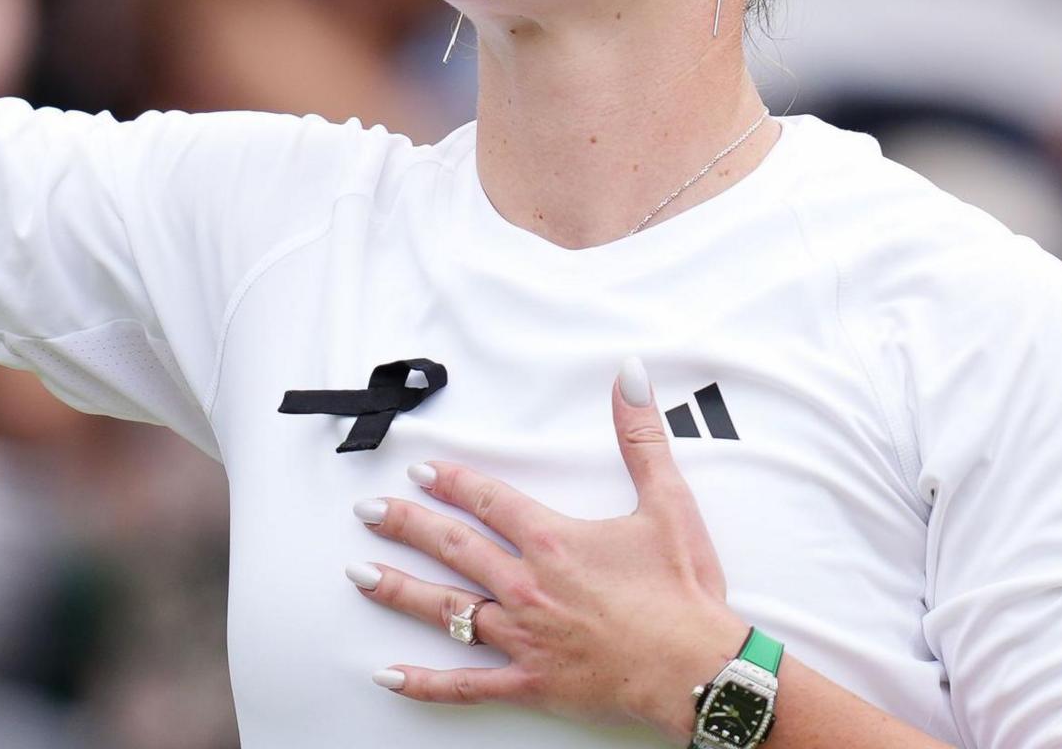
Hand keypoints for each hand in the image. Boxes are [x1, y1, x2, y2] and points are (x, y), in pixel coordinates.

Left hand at [351, 358, 746, 737]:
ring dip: (399, 590)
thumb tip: (630, 378)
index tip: (422, 471)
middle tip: (369, 513)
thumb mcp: (668, 504)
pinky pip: (466, 684)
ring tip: (360, 575)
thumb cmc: (684, 594)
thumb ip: (641, 437)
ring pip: (446, 610)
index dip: (452, 482)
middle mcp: (526, 586)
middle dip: (405, 526)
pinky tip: (388, 676)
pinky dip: (424, 683)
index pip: (488, 501)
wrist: (700, 670)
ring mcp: (523, 637)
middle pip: (452, 548)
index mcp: (553, 542)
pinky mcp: (530, 682)